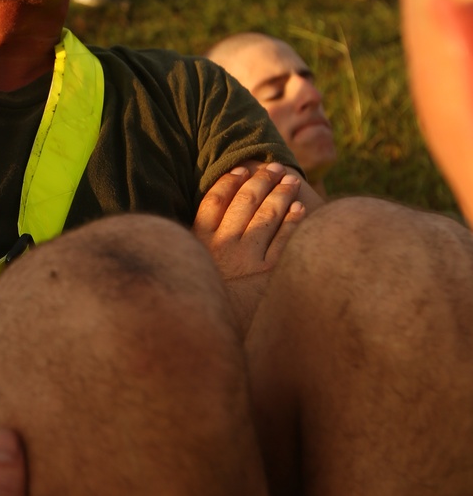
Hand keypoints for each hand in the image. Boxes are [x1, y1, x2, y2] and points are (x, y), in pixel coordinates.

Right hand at [193, 162, 304, 279]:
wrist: (223, 328)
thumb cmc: (215, 290)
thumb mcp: (197, 262)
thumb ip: (204, 236)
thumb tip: (218, 201)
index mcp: (201, 242)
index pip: (214, 201)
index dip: (228, 181)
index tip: (241, 170)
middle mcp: (223, 248)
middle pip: (244, 202)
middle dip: (262, 180)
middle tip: (274, 168)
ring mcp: (247, 260)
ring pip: (266, 215)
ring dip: (281, 194)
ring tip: (290, 181)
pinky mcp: (269, 274)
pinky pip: (285, 240)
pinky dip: (293, 220)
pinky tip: (299, 208)